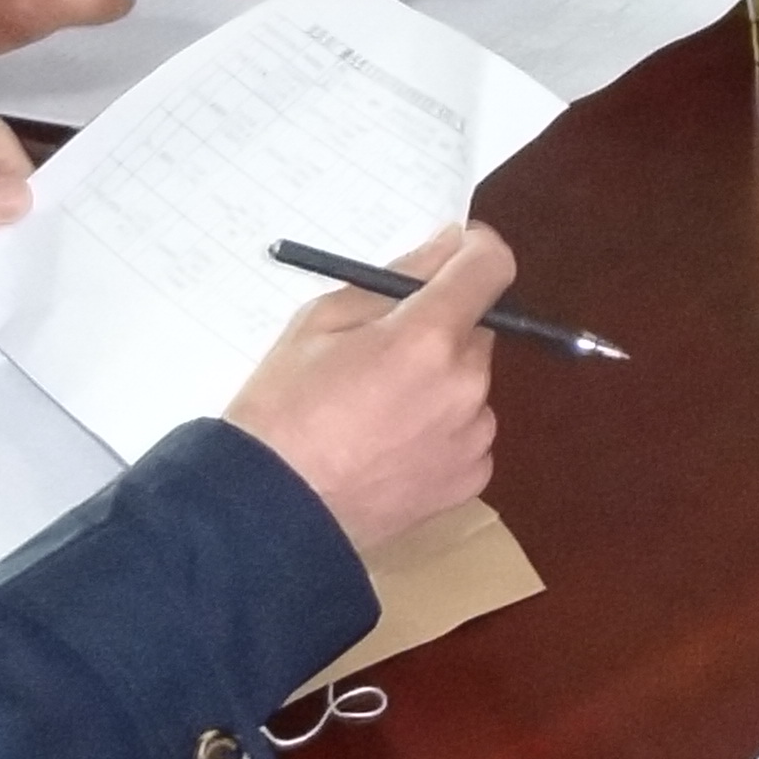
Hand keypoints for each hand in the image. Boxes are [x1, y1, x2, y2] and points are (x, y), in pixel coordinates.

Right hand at [226, 224, 509, 557]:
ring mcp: (473, 436)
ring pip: (470, 383)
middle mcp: (465, 384)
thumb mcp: (320, 321)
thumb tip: (449, 246)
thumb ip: (395, 279)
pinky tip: (390, 447)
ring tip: (377, 411)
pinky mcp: (471, 477)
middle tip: (383, 353)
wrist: (267, 511)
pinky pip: (467, 432)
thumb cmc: (282, 408)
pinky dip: (440, 430)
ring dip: (441, 382)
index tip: (451, 256)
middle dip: (441, 329)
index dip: (473, 252)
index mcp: (428, 338)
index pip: (491, 267)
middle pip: (477, 329)